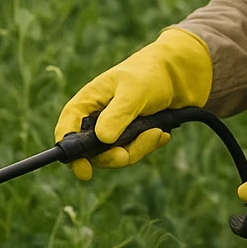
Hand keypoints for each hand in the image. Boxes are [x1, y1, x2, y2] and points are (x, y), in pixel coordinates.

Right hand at [53, 27, 211, 180]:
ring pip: (117, 155)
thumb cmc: (150, 76)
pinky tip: (161, 134)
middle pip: (93, 152)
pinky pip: (134, 152)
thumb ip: (118, 115)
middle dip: (115, 156)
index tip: (84, 171)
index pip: (67, 128)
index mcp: (87, 102)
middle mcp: (96, 118)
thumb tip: (102, 139)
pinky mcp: (130, 136)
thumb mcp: (133, 93)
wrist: (178, 76)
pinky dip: (148, 145)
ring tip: (157, 132)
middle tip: (129, 153)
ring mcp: (113, 129)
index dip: (70, 152)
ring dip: (138, 148)